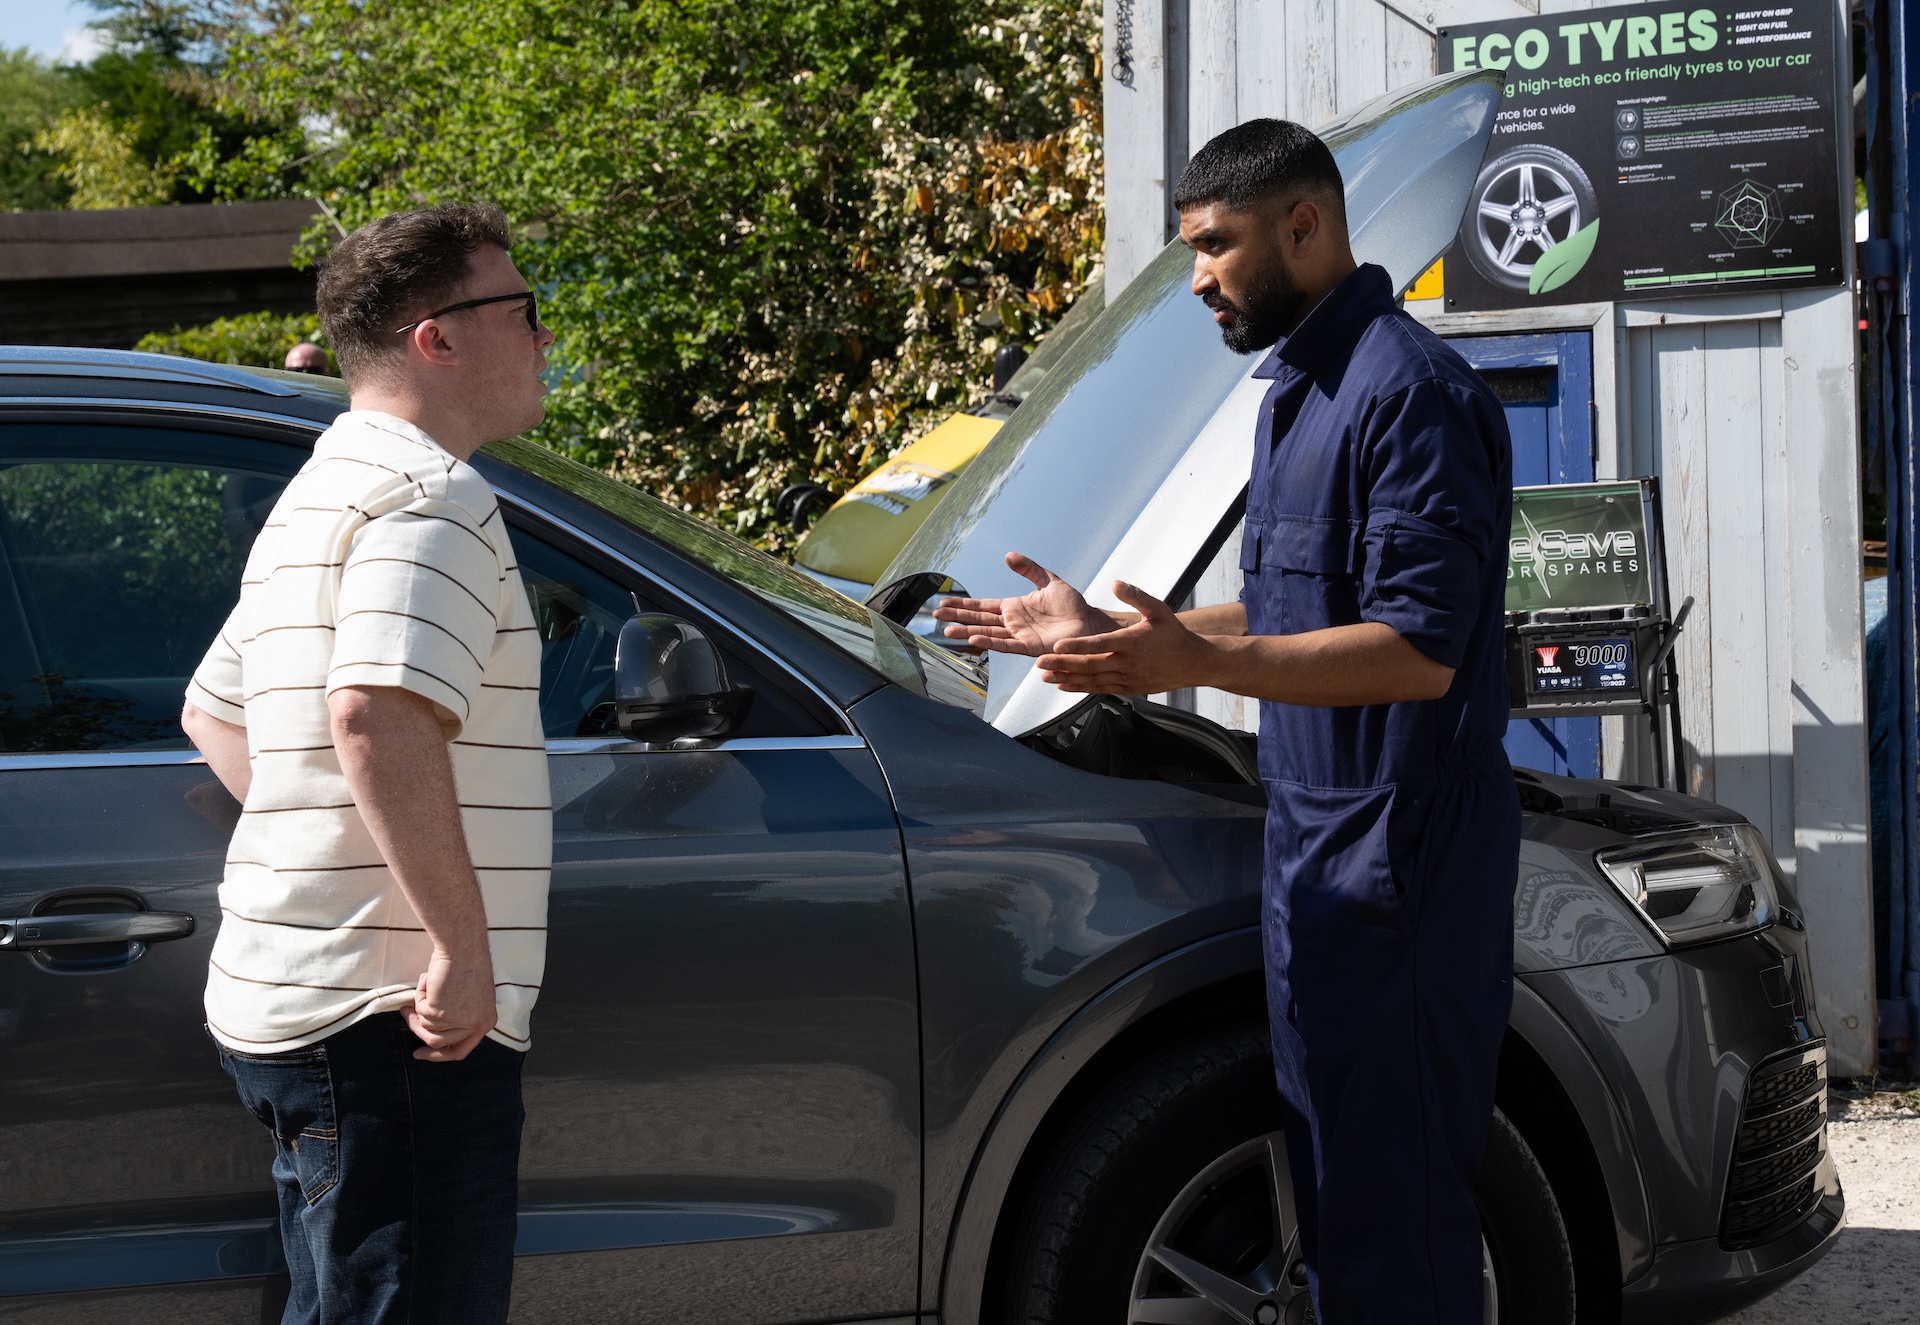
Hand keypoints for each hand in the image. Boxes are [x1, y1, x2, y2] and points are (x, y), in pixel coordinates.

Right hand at [405, 946, 496, 1061]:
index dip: (439, 1055)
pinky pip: (420, 1012)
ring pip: (426, 1027)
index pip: (461, 1050)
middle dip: (419, 1030)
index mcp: (486, 1022)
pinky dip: (419, 995)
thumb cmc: (466, 964)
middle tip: (406, 1015)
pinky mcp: (442, 1013)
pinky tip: (429, 979)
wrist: (462, 946)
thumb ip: (459, 1016)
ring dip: (419, 1007)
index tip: (421, 1052)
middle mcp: (475, 1026)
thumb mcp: (471, 997)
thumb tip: (432, 1028)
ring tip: (425, 985)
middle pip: (438, 1044)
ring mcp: (458, 1021)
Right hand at [933, 552, 1121, 655]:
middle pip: (979, 619)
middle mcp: (1013, 623)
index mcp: (1015, 607)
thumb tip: (1008, 555)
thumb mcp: (1048, 580)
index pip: (983, 605)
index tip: (945, 602)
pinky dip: (989, 643)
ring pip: (987, 633)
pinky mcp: (1029, 646)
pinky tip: (973, 640)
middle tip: (936, 616)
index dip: (964, 604)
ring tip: (947, 631)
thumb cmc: (1073, 606)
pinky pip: (1005, 645)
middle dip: (958, 617)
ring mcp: (1019, 636)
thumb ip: (1029, 569)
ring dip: (967, 631)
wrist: (1090, 623)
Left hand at [1038, 581, 1214, 693]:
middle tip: (1040, 662)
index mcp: (1132, 642)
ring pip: (1092, 680)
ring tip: (1045, 676)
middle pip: (1090, 665)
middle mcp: (1128, 663)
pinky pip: (1100, 690)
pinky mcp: (1129, 689)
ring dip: (1067, 678)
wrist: (1194, 663)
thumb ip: (1136, 596)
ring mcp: (1128, 679)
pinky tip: (1064, 685)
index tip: (1057, 645)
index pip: (1099, 644)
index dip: (1077, 645)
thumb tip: (1116, 583)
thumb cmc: (1175, 635)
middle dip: (1063, 664)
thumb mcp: (1159, 610)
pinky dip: (1081, 689)